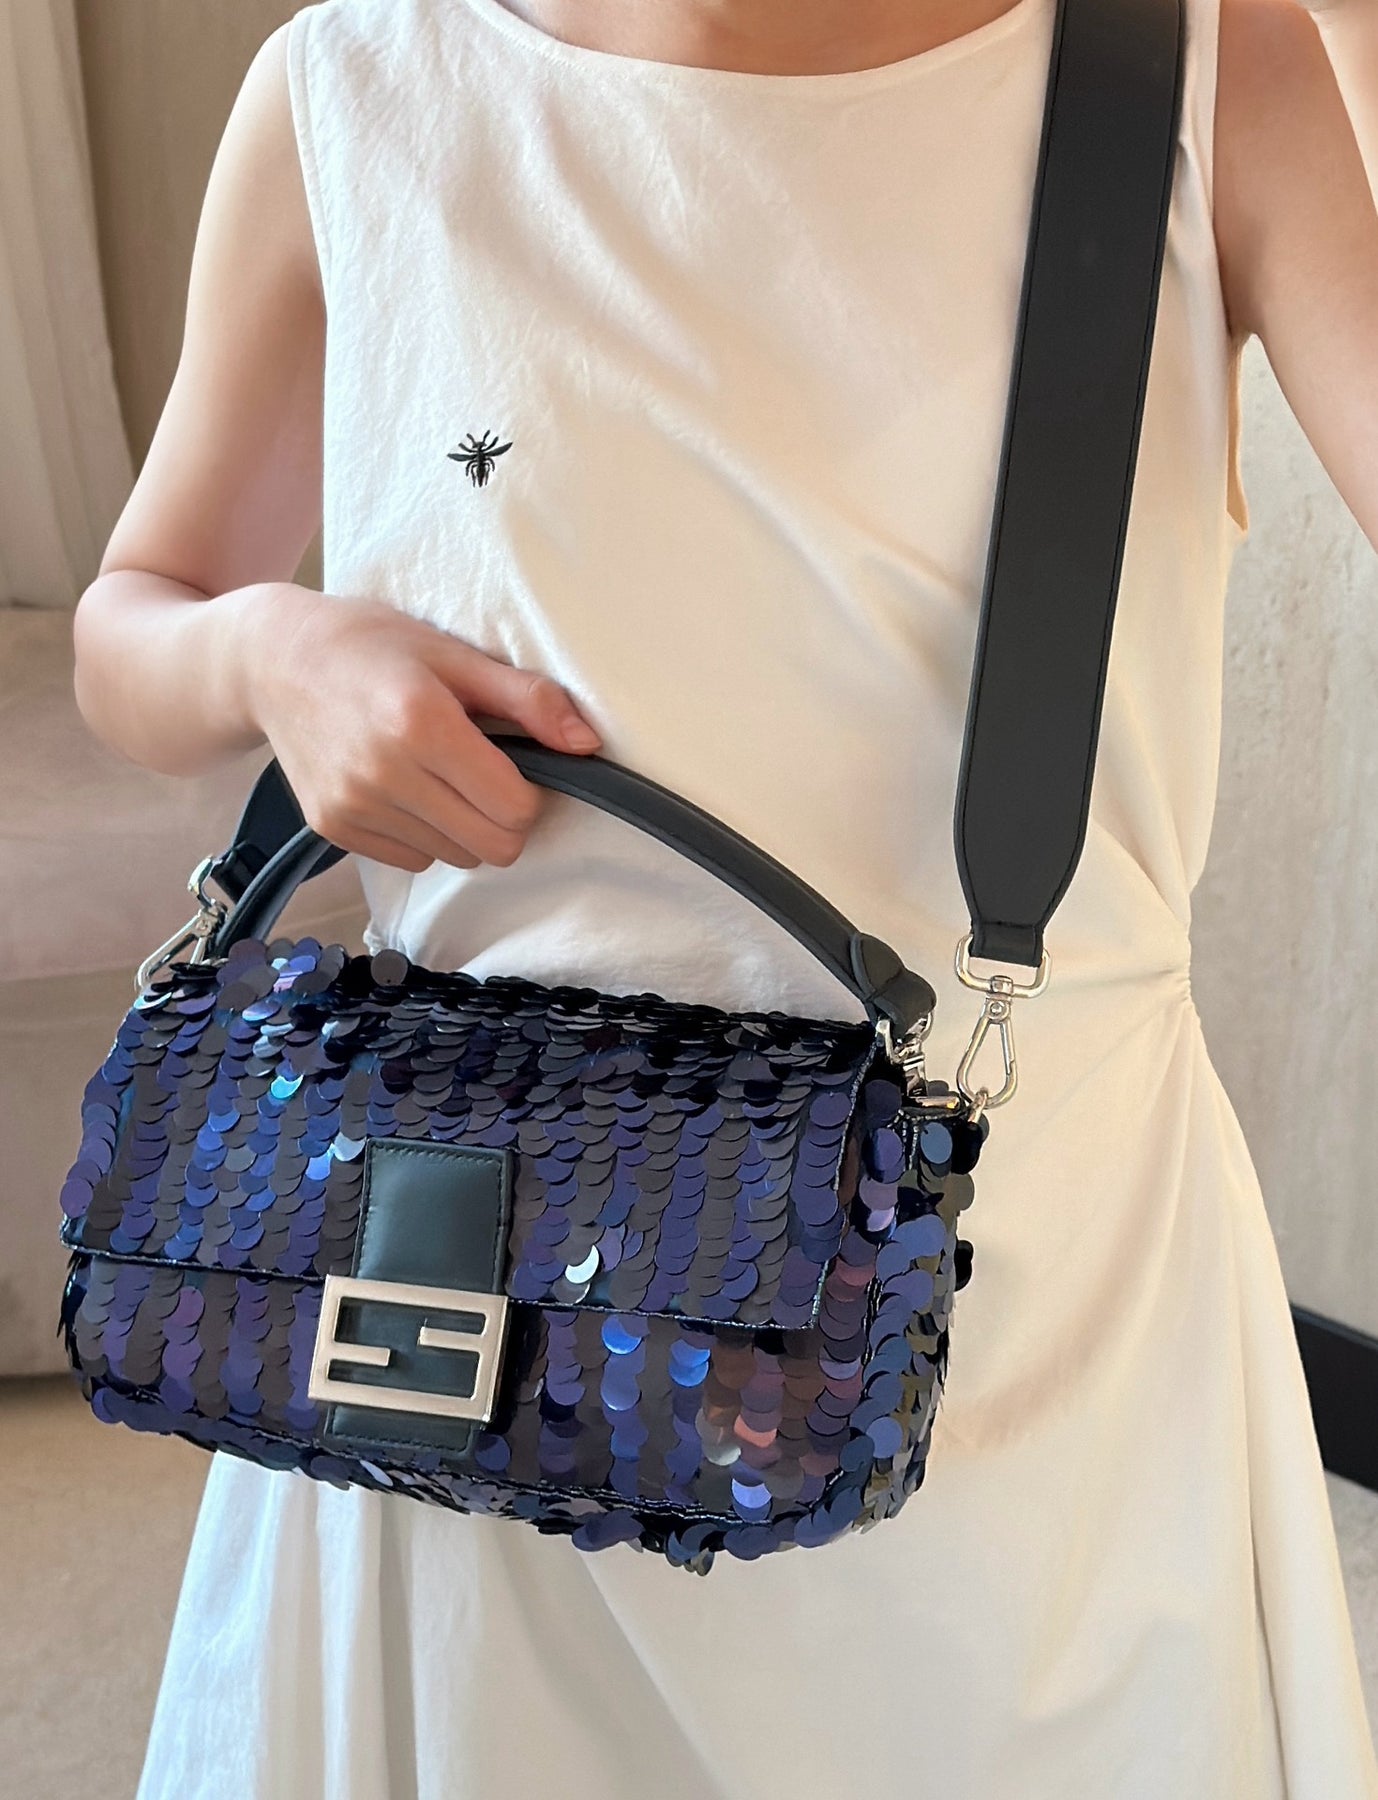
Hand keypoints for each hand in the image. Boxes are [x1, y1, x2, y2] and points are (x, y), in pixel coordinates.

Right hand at [238, 585, 602, 873]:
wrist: (270, 660)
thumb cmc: (370, 645)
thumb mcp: (454, 654)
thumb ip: (526, 699)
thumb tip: (587, 744)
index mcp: (421, 723)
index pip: (515, 807)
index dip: (529, 791)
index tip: (512, 761)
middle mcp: (384, 772)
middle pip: (493, 846)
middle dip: (503, 818)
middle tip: (485, 775)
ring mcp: (353, 805)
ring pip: (454, 857)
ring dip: (461, 826)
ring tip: (436, 772)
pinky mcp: (332, 827)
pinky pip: (410, 859)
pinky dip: (421, 833)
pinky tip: (402, 786)